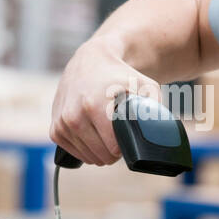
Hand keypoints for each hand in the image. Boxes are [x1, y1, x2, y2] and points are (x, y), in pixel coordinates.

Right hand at [50, 35, 162, 165]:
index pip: (114, 149)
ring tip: (105, 130)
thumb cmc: (121, 76)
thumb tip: (163, 134)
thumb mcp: (147, 86)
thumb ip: (157, 110)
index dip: (126, 148)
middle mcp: (74, 115)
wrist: (91, 61)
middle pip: (103, 156)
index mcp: (95, 106)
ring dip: (100, 150)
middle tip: (118, 133)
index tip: (128, 135)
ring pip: (89, 157)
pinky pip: (75, 153)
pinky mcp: (55, 129)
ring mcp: (62, 123)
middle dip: (114, 151)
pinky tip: (92, 132)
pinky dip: (86, 148)